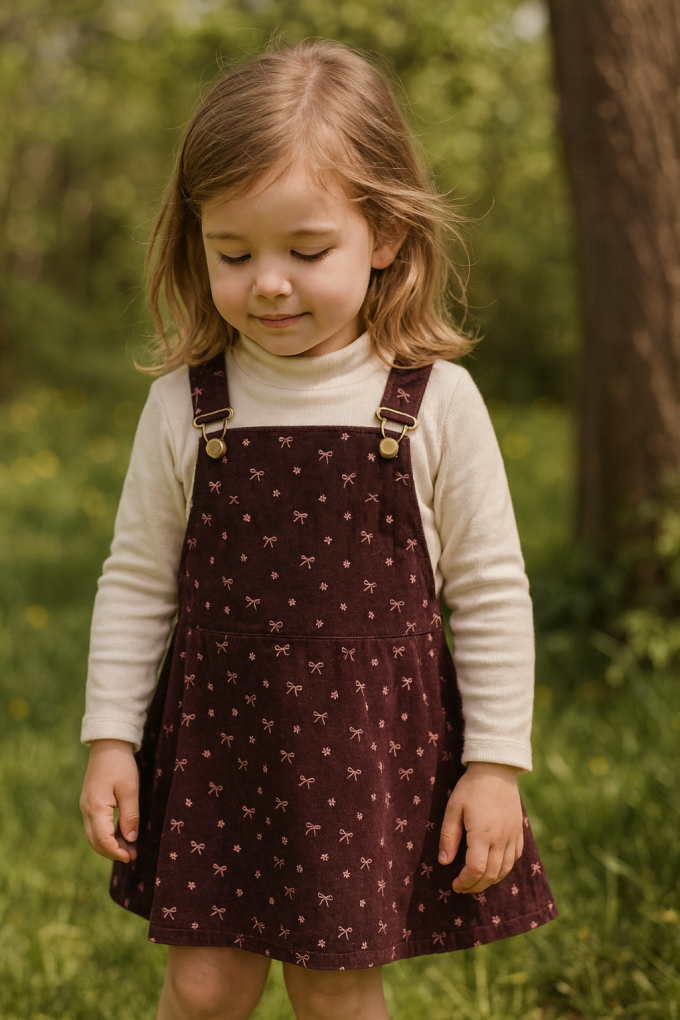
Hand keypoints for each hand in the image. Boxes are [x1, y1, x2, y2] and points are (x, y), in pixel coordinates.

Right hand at [80, 739, 139, 862]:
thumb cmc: (120, 764)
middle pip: (95, 841)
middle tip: (133, 856)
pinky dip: (107, 834)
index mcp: (96, 807)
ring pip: (94, 835)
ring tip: (130, 847)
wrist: (108, 744)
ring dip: (110, 844)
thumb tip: (130, 839)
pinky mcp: (90, 802)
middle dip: (112, 852)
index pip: (102, 840)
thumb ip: (130, 815)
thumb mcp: (130, 789)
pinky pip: (96, 825)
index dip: (116, 852)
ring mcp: (86, 806)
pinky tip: (122, 834)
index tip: (131, 857)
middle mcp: (86, 809)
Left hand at [438, 761, 522, 893]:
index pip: (476, 869)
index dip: (465, 882)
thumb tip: (444, 862)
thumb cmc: (471, 787)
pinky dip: (505, 868)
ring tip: (477, 881)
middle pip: (491, 874)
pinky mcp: (519, 831)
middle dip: (476, 885)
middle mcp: (501, 838)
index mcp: (482, 834)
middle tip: (463, 887)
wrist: (496, 769)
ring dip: (491, 880)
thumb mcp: (453, 809)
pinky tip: (494, 867)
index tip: (455, 885)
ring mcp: (512, 835)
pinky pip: (515, 857)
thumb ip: (448, 837)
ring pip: (505, 869)